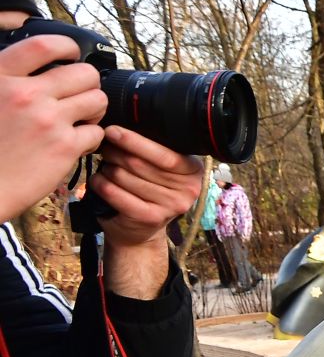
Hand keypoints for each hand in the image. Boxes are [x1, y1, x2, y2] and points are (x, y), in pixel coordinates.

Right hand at [0, 33, 106, 223]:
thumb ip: (7, 79)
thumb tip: (33, 66)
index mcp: (1, 77)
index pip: (44, 45)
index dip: (67, 46)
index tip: (73, 53)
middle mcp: (26, 95)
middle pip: (84, 74)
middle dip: (88, 84)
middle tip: (79, 96)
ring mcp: (47, 120)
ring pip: (98, 100)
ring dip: (94, 109)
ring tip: (79, 118)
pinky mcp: (64, 147)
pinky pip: (97, 132)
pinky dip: (90, 138)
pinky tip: (74, 143)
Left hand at [90, 127, 206, 249]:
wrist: (141, 230)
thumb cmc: (147, 190)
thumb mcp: (159, 168)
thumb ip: (152, 151)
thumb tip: (122, 126)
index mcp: (193, 171)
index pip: (164, 154)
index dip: (135, 141)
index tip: (112, 130)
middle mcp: (188, 190)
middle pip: (141, 164)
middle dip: (116, 153)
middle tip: (104, 148)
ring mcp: (171, 206)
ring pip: (125, 177)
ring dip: (107, 169)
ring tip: (105, 169)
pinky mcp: (150, 218)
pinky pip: (117, 194)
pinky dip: (101, 185)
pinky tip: (98, 181)